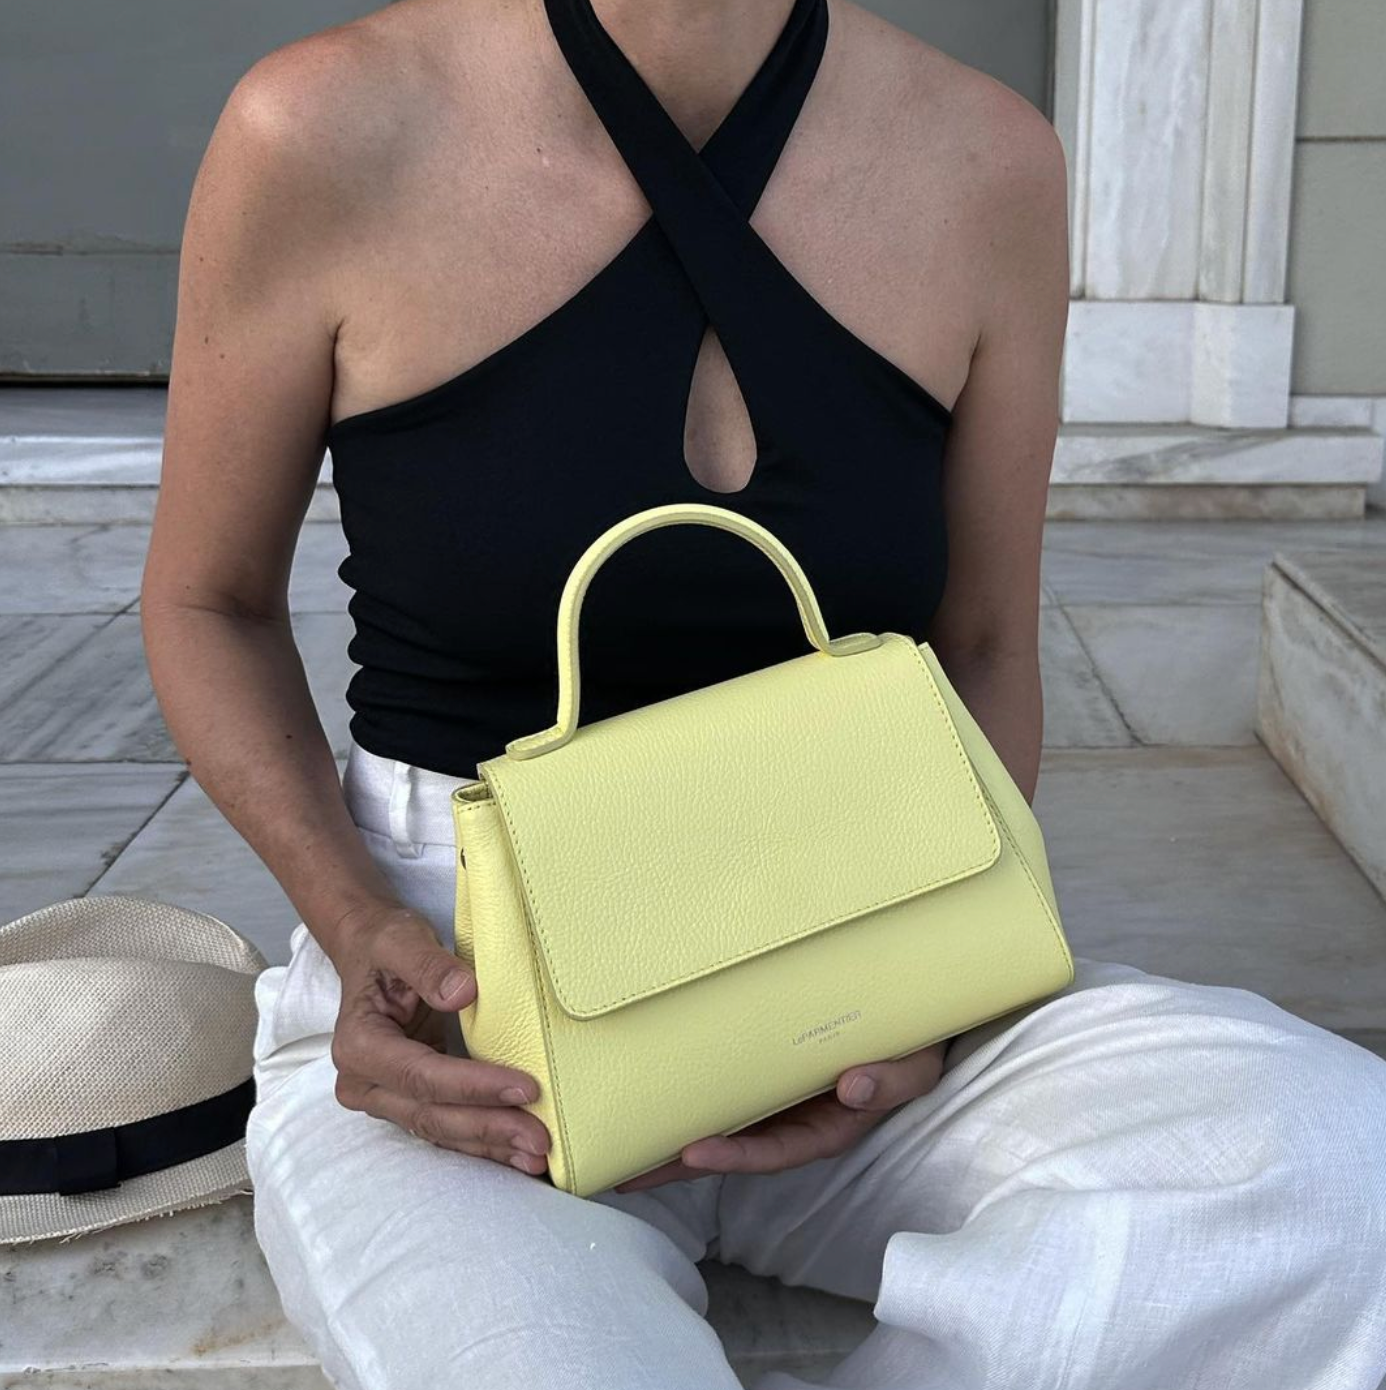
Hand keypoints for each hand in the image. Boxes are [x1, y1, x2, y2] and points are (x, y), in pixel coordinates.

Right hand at [326, 901, 551, 1176]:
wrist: (368, 953)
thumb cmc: (384, 944)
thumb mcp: (400, 940)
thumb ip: (427, 965)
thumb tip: (463, 993)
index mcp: (359, 1045)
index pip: (422, 1076)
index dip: (474, 1087)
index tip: (524, 1087)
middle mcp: (366, 1083)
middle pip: (432, 1115)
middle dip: (489, 1128)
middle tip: (540, 1138)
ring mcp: (385, 1098)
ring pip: (440, 1130)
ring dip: (490, 1146)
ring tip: (538, 1155)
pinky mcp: (409, 1100)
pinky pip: (447, 1126)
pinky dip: (483, 1141)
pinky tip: (518, 1152)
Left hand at [613, 1039, 948, 1192]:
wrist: (908, 1026)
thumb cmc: (912, 1049)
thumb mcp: (915, 1069)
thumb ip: (890, 1081)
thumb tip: (853, 1087)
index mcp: (825, 1128)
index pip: (773, 1152)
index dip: (734, 1157)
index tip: (692, 1152)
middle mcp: (791, 1121)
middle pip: (729, 1148)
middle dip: (676, 1162)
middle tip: (622, 1171)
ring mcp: (773, 1098)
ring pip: (717, 1122)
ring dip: (669, 1132)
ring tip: (616, 1142)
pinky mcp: (761, 1071)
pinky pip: (721, 1087)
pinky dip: (688, 1094)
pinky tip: (648, 1094)